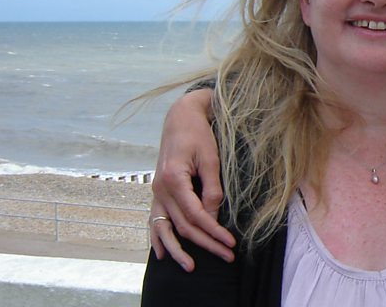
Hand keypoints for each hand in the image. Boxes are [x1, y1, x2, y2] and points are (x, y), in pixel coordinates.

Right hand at [150, 88, 235, 267]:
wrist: (180, 119)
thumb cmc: (198, 135)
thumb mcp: (210, 159)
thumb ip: (212, 189)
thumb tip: (213, 216)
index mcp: (173, 179)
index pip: (195, 215)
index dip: (213, 231)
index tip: (230, 242)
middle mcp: (160, 189)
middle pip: (183, 225)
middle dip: (205, 243)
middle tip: (226, 256)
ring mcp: (156, 192)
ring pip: (164, 228)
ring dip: (178, 249)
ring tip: (190, 267)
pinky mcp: (158, 192)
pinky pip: (155, 220)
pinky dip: (158, 238)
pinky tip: (162, 253)